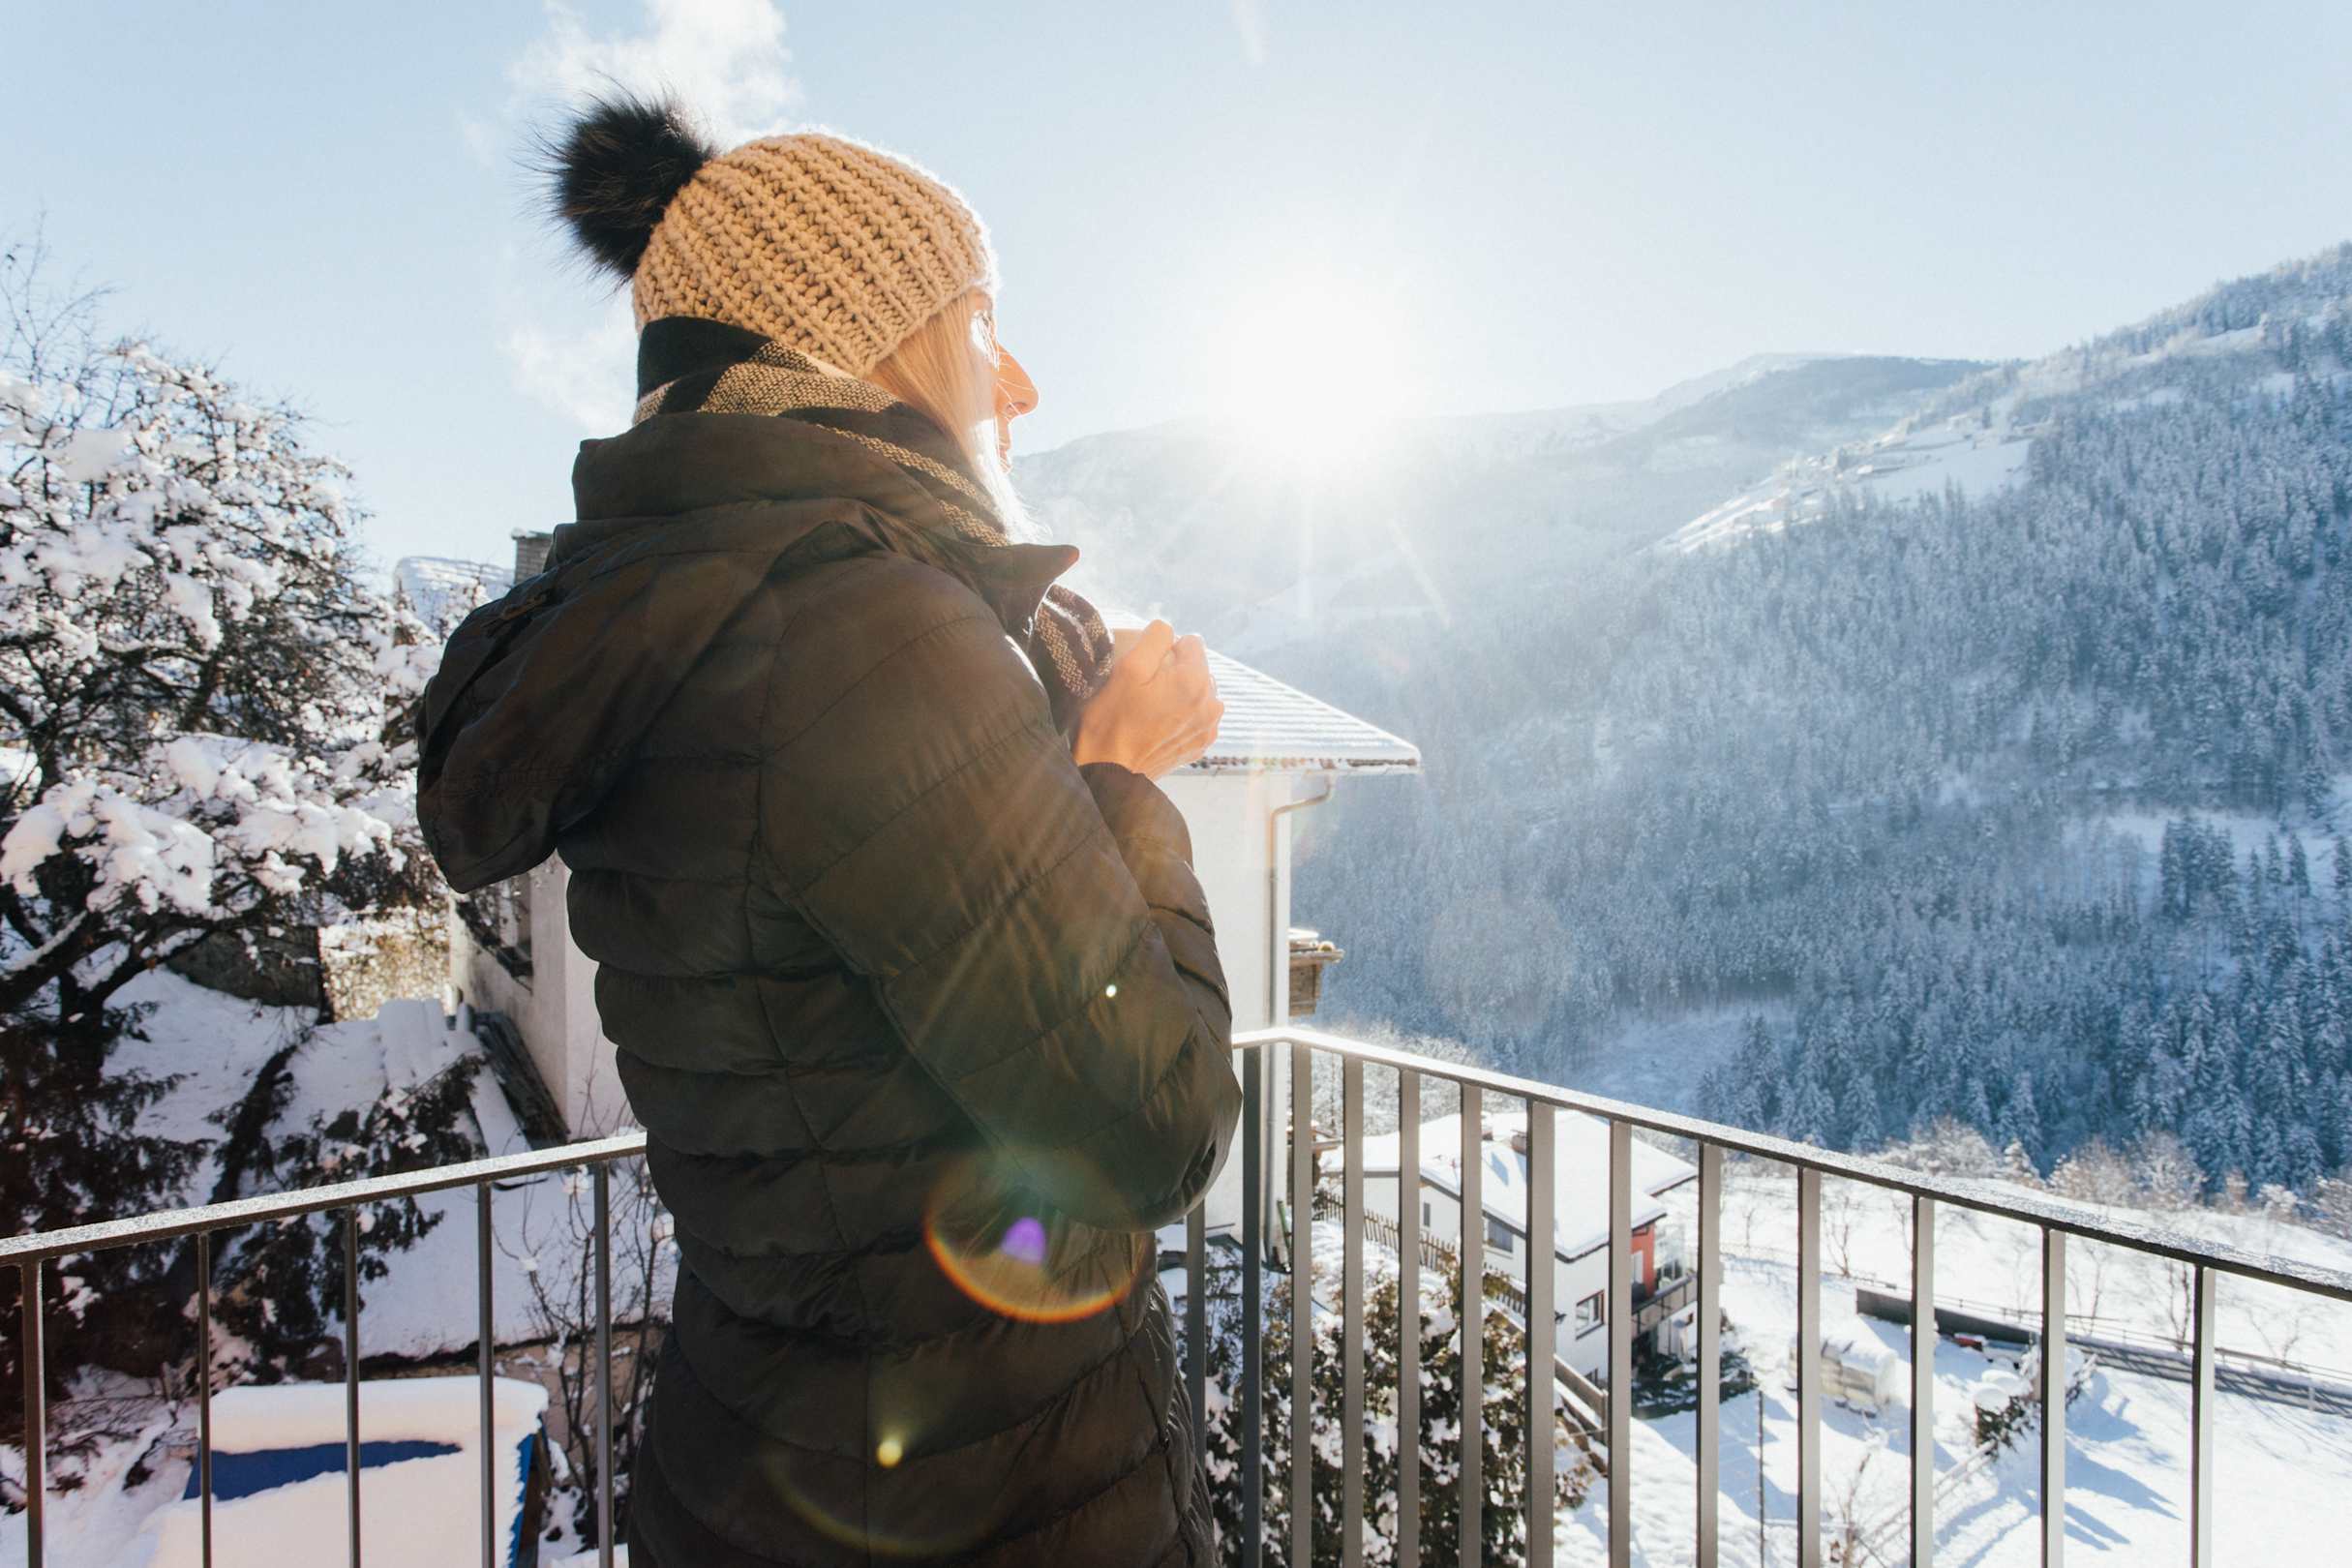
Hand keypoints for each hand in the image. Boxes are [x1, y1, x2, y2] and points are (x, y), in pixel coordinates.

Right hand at [1070, 620, 1223, 779]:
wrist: (1109, 772)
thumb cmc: (1112, 719)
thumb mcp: (1127, 668)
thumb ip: (1155, 638)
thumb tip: (1170, 630)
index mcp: (1195, 680)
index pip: (1191, 642)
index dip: (1165, 651)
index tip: (1146, 671)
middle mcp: (1211, 703)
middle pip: (1197, 667)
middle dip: (1175, 671)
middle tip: (1145, 691)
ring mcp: (1209, 726)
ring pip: (1199, 690)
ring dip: (1181, 692)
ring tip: (1152, 708)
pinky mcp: (1202, 743)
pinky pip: (1197, 714)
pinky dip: (1183, 714)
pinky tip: (1159, 724)